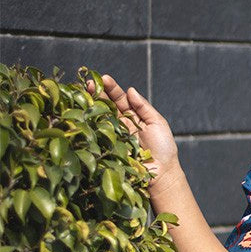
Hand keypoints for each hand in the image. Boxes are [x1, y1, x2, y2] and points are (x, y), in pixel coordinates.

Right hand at [86, 74, 179, 190]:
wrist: (162, 173)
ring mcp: (114, 135)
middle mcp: (121, 124)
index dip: (112, 89)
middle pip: (107, 105)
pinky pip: (99, 134)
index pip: (120, 98)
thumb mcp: (157, 122)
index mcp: (134, 116)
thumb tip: (130, 90)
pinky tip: (87, 113)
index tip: (103, 78)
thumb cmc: (164, 148)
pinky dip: (92, 124)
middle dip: (98, 93)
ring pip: (101, 117)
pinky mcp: (109, 148)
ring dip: (92, 105)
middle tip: (89, 83)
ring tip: (86, 93)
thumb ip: (144, 107)